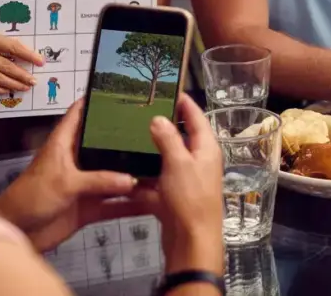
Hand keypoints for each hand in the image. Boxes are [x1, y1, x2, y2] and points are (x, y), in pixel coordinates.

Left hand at [0, 99, 141, 251]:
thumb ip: (99, 180)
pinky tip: (152, 200)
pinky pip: (115, 203)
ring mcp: (85, 184)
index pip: (78, 114)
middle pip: (104, 144)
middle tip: (155, 128)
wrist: (16, 234)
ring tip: (162, 164)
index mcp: (64, 144)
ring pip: (114, 175)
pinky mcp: (89, 206)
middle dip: (126, 138)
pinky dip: (131, 204)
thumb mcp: (64, 183)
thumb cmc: (29, 198)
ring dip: (133, 174)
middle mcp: (77, 161)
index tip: (118, 90)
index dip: (94, 100)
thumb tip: (132, 180)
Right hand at [133, 94, 222, 273]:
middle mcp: (198, 161)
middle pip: (180, 137)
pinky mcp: (173, 196)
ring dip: (149, 151)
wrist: (191, 241)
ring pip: (165, 160)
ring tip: (126, 136)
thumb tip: (159, 117)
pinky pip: (156, 181)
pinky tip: (124, 170)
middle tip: (140, 111)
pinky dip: (142, 178)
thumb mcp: (178, 163)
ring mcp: (185, 179)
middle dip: (162, 125)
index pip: (197, 117)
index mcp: (206, 148)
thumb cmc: (190, 197)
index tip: (168, 88)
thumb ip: (168, 138)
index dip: (184, 102)